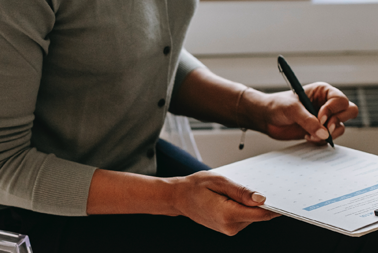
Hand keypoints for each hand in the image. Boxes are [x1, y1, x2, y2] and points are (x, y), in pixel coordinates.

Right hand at [172, 171, 279, 235]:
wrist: (178, 198)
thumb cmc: (195, 186)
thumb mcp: (219, 181)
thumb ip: (241, 191)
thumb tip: (261, 199)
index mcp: (228, 214)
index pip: (261, 214)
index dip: (275, 206)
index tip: (286, 197)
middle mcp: (230, 226)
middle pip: (258, 215)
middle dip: (262, 202)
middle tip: (262, 183)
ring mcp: (229, 229)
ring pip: (252, 216)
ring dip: (251, 204)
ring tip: (237, 189)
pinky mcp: (228, 228)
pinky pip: (244, 217)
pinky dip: (244, 207)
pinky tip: (234, 196)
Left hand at [242, 82, 357, 142]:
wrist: (265, 117)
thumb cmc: (276, 106)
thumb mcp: (292, 109)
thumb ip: (308, 121)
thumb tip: (324, 134)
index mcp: (323, 92)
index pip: (340, 100)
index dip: (332, 110)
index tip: (319, 118)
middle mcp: (326, 104)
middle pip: (349, 112)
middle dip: (337, 122)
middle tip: (324, 128)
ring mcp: (324, 118)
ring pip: (340, 127)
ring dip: (328, 134)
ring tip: (309, 134)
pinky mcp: (318, 131)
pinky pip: (329, 138)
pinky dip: (320, 140)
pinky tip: (306, 137)